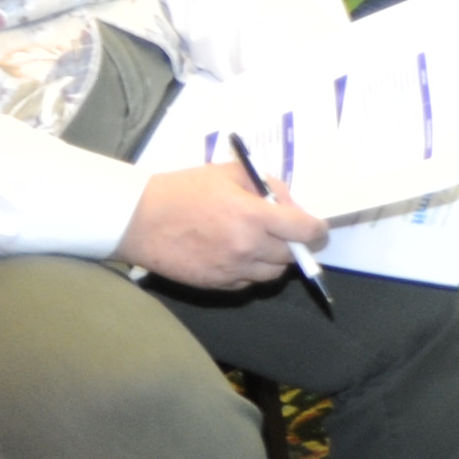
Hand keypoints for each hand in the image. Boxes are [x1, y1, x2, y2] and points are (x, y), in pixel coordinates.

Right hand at [116, 163, 328, 287]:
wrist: (140, 219)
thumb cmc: (184, 190)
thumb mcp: (230, 174)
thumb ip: (267, 186)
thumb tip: (288, 204)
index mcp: (254, 217)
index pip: (304, 230)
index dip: (317, 229)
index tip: (317, 227)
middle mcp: (247, 248)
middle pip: (290, 255)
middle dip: (294, 243)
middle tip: (286, 231)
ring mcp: (231, 270)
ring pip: (271, 274)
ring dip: (274, 260)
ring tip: (261, 243)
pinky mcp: (215, 285)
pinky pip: (247, 283)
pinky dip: (251, 272)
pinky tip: (239, 255)